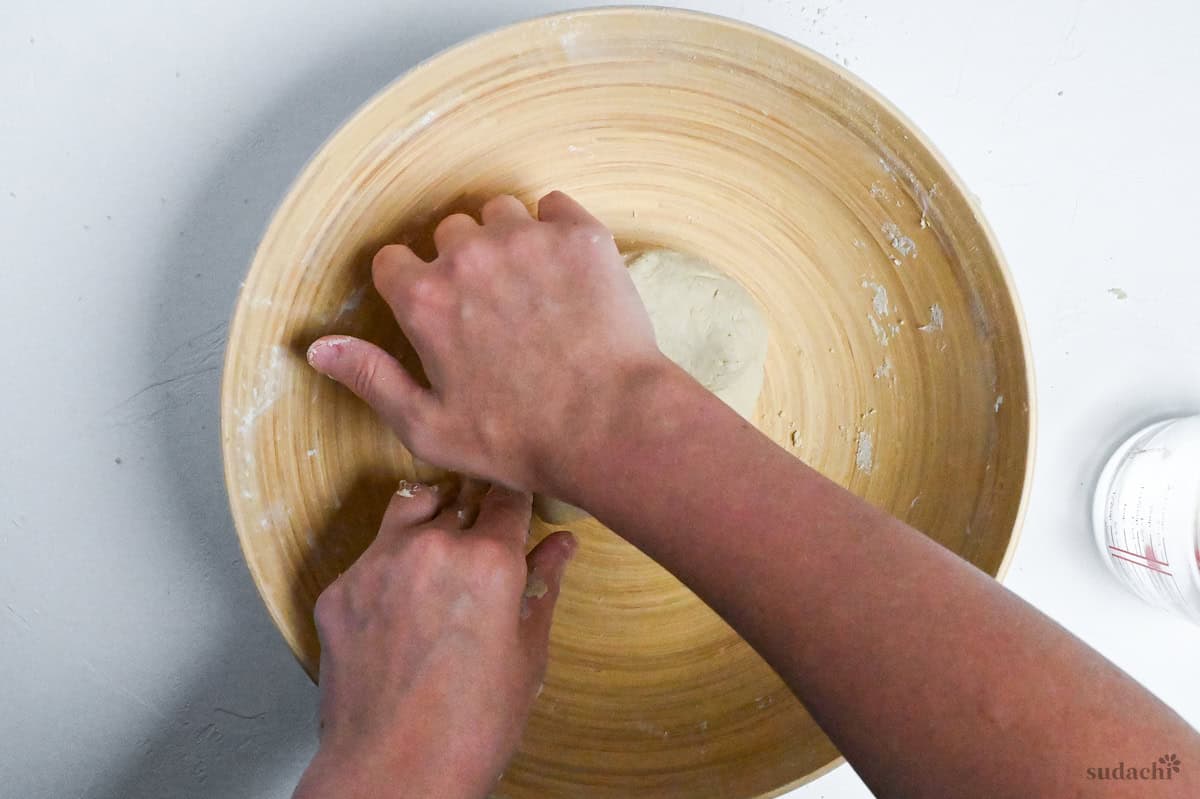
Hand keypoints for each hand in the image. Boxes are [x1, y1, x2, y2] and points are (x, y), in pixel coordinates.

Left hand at [293, 480, 575, 798]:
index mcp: (488, 559)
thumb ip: (543, 586)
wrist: (394, 772)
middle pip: (459, 500)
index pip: (507, 495)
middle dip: (474, 519)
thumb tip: (563, 545)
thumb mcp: (527, 654)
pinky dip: (390, 570)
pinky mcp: (339, 589)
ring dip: (429, 525)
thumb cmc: (471, 725)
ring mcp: (377, 564)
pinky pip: (371, 557)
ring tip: (439, 566)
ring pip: (409, 512)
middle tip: (482, 556)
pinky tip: (402, 613)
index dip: (516, 504)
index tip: (518, 515)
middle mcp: (430, 547)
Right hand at [305, 191, 666, 494]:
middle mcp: (469, 256)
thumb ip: (371, 379)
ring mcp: (528, 239)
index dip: (411, 287)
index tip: (437, 312)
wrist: (612, 426)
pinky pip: (555, 207)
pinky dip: (557, 230)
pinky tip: (567, 274)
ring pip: (501, 213)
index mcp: (424, 299)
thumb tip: (318, 348)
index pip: (392, 261)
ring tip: (533, 289)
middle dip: (463, 264)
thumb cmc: (520, 438)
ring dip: (508, 241)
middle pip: (449, 232)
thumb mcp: (428, 427)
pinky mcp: (581, 236)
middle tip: (495, 309)